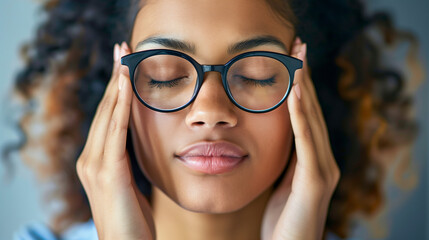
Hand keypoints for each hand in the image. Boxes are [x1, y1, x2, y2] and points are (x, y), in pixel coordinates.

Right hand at [76, 42, 154, 239]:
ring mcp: (95, 165)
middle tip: (122, 50)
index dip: (116, 90)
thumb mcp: (129, 184)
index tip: (124, 65)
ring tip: (124, 58)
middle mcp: (90, 158)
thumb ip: (127, 162)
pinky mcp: (107, 172)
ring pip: (108, 115)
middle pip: (105, 110)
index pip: (108, 117)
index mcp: (96, 160)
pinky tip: (128, 85)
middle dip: (114, 78)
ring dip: (117, 84)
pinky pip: (116, 131)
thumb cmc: (132, 221)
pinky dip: (122, 105)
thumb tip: (138, 144)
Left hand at [261, 38, 339, 239]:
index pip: (304, 115)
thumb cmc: (281, 220)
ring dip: (304, 88)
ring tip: (297, 59)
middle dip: (305, 76)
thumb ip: (281, 160)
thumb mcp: (280, 182)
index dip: (300, 86)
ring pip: (312, 120)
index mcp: (312, 159)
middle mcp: (323, 159)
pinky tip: (295, 93)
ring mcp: (322, 170)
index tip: (291, 59)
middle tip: (298, 45)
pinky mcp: (315, 182)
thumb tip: (269, 139)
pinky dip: (301, 116)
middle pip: (312, 110)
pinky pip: (306, 142)